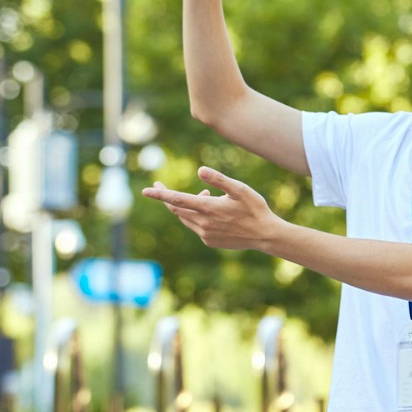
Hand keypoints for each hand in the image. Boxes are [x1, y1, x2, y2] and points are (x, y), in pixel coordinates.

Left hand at [142, 167, 279, 250]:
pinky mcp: (209, 241)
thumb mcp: (240, 189)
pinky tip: (213, 210)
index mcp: (208, 208)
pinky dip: (196, 216)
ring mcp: (205, 234)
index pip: (177, 200)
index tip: (146, 190)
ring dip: (187, 206)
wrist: (265, 235)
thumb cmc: (254, 208)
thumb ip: (219, 179)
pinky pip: (195, 226)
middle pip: (176, 209)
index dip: (160, 194)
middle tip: (160, 187)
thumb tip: (200, 170)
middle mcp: (203, 223)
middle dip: (167, 198)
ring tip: (205, 195)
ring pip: (185, 218)